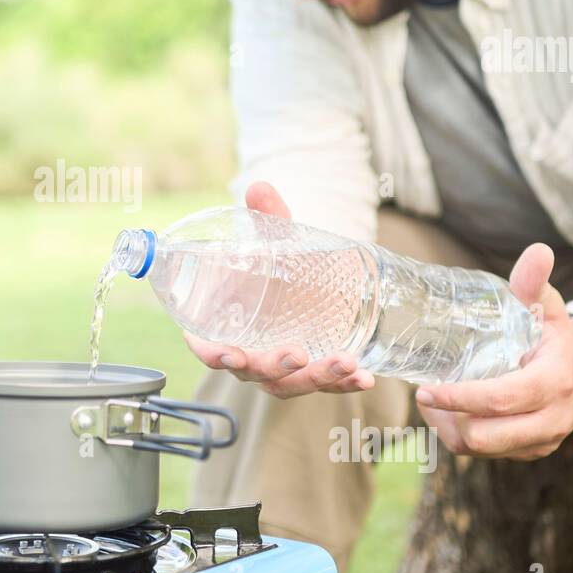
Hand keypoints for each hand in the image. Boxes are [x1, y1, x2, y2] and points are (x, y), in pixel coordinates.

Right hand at [182, 180, 375, 397]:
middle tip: (295, 355)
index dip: (214, 355)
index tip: (231, 355)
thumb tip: (259, 188)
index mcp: (223, 325)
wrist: (302, 276)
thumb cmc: (273, 264)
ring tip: (346, 363)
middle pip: (254, 373)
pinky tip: (365, 378)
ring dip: (317, 377)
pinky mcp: (310, 371)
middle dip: (275, 368)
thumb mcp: (273, 241)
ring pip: (291, 384)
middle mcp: (248, 353)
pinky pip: (324, 385)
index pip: (208, 348)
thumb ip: (267, 218)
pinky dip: (344, 383)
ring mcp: (279, 368)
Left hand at [413, 242, 572, 460]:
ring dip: (450, 430)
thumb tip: (538, 251)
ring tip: (433, 404)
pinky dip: (464, 438)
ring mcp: (542, 441)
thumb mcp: (548, 308)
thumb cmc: (557, 336)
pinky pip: (489, 454)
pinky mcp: (532, 451)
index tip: (424, 390)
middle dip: (447, 419)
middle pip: (485, 436)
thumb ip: (535, 283)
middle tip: (423, 394)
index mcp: (553, 384)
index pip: (498, 400)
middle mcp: (551, 420)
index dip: (458, 398)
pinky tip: (450, 414)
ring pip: (482, 450)